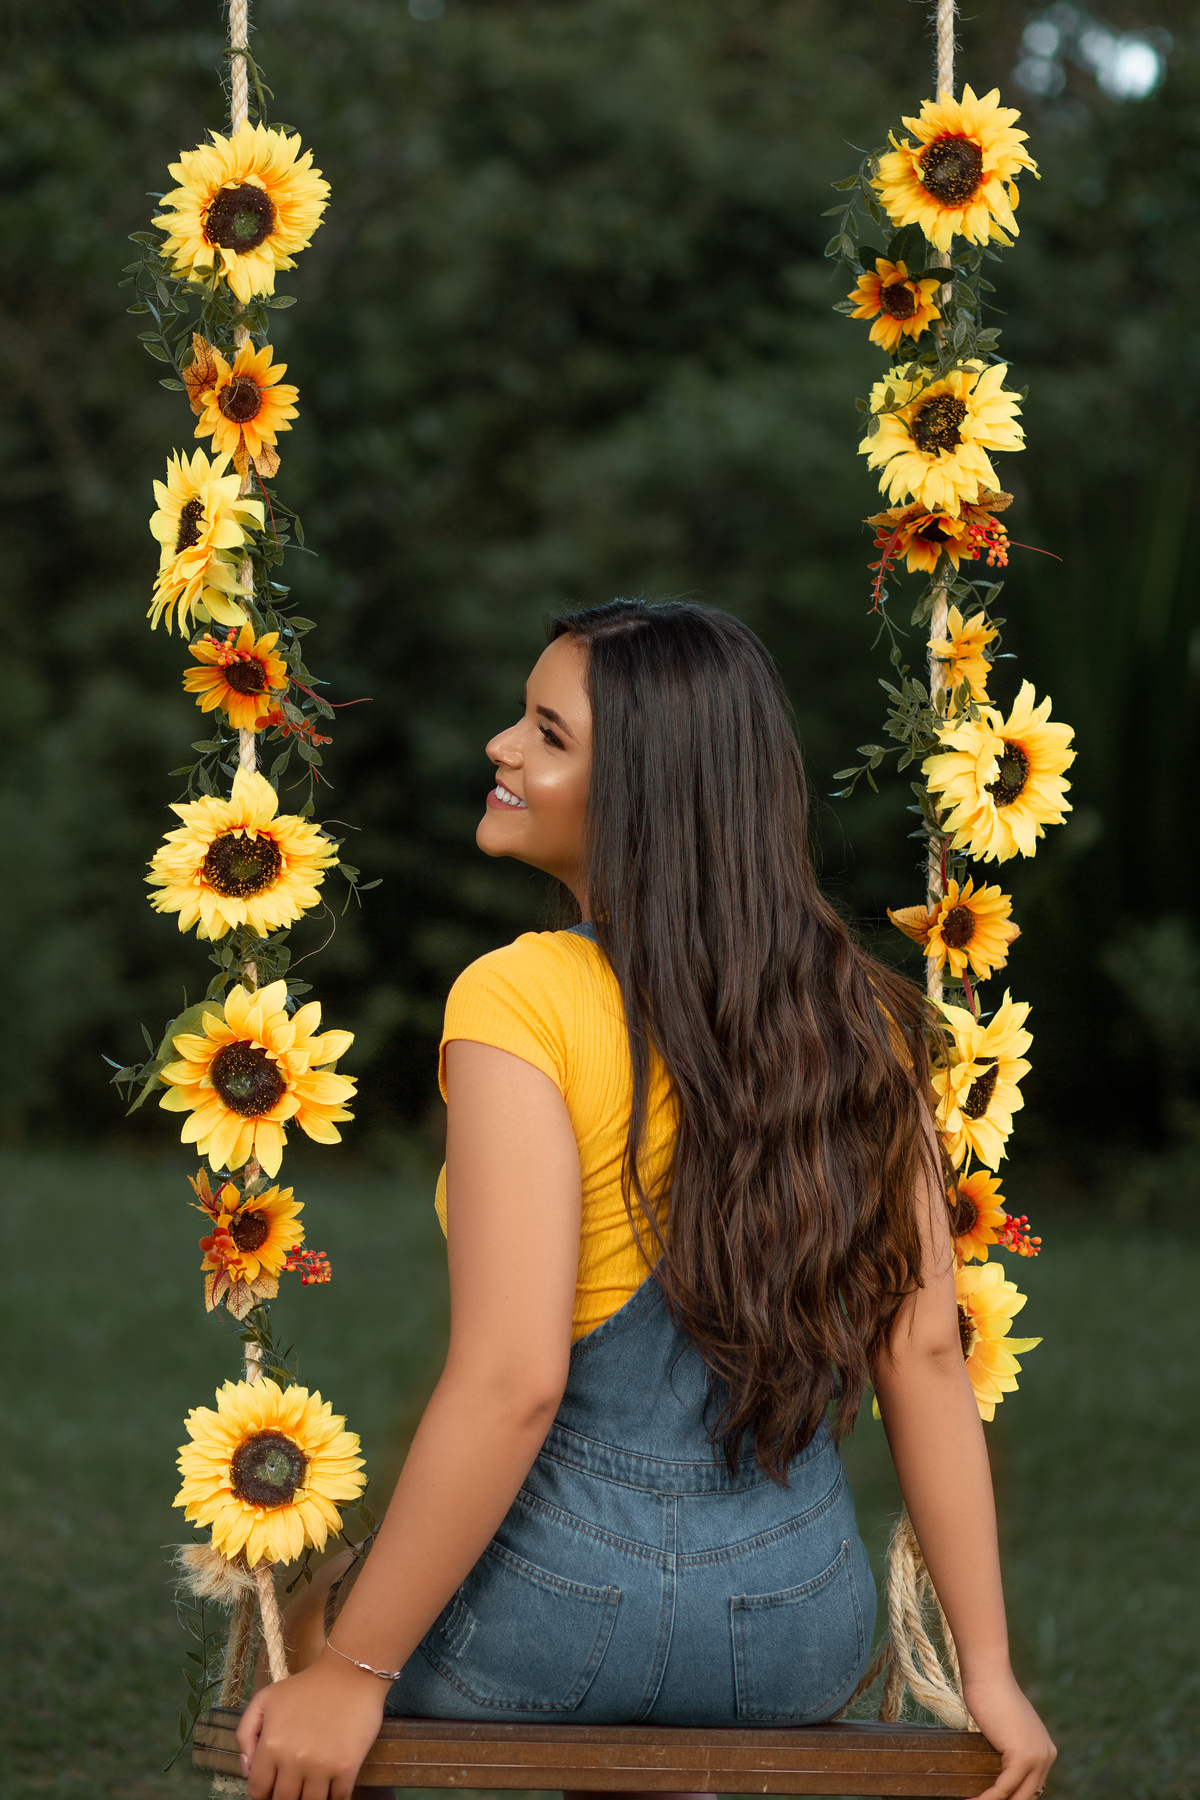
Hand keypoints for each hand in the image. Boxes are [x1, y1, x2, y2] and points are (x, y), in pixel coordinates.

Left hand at [236, 1648, 386, 1799]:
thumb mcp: (266, 1699)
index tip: (272, 1788)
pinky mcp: (347, 1767)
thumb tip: (246, 1769)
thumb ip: (245, 1732)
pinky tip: (331, 1791)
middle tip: (292, 1787)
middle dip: (285, 1796)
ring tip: (310, 1789)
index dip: (262, 1793)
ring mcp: (321, 1767)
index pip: (258, 1790)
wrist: (349, 1673)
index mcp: (271, 1745)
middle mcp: (293, 1761)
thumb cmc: (306, 1685)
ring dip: (308, 1799)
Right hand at [962, 1665, 1055, 1799]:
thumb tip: (996, 1772)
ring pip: (1017, 1796)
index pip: (1031, 1788)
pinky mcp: (1023, 1757)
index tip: (988, 1799)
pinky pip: (1004, 1788)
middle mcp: (1047, 1756)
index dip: (1012, 1798)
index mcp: (1045, 1750)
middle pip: (1026, 1796)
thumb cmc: (988, 1695)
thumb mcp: (1005, 1729)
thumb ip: (1008, 1749)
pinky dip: (987, 1798)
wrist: (987, 1674)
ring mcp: (1037, 1757)